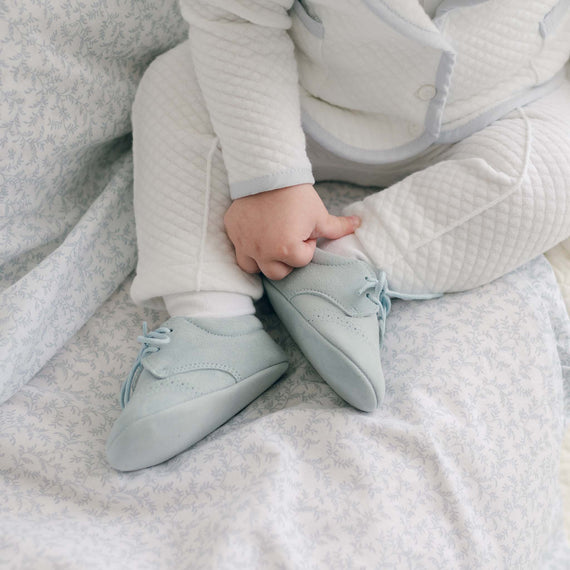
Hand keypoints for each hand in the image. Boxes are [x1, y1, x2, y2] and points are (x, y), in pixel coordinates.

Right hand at [224, 183, 359, 279]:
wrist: (267, 171)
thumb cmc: (296, 194)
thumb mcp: (319, 214)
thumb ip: (337, 228)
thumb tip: (358, 225)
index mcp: (286, 249)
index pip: (300, 261)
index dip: (306, 246)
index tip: (303, 230)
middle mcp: (262, 251)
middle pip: (277, 273)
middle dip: (286, 260)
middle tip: (289, 238)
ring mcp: (244, 243)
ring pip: (253, 267)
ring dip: (264, 260)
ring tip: (272, 242)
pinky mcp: (232, 232)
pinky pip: (239, 250)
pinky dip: (248, 247)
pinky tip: (257, 234)